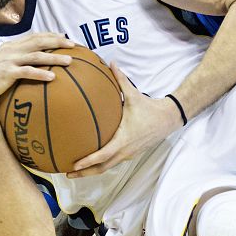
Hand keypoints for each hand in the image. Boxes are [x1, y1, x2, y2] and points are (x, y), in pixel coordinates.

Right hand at [0, 33, 74, 106]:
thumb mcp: (3, 65)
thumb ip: (17, 61)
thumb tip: (35, 64)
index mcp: (12, 46)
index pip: (35, 36)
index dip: (51, 35)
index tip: (65, 37)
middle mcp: (12, 50)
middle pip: (39, 42)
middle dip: (57, 41)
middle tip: (74, 45)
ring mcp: (9, 61)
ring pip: (37, 56)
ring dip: (54, 58)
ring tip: (69, 61)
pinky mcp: (6, 73)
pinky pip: (27, 72)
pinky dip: (40, 74)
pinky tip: (52, 78)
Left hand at [67, 63, 180, 177]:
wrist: (168, 119)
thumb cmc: (150, 108)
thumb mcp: (134, 94)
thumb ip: (121, 79)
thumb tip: (111, 62)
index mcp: (123, 140)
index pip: (102, 155)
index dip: (88, 161)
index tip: (74, 165)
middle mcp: (125, 151)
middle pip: (102, 168)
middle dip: (84, 172)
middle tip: (67, 173)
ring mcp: (128, 154)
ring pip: (107, 167)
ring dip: (91, 171)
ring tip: (75, 171)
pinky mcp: (130, 153)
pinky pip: (113, 162)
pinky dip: (101, 164)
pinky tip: (91, 160)